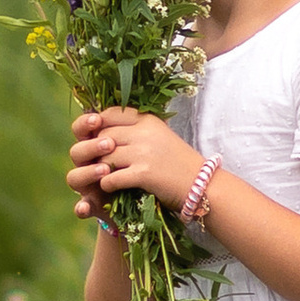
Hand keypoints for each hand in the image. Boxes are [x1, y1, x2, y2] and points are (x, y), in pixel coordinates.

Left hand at [67, 105, 202, 217]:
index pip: (111, 113)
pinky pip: (111, 177)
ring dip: (100, 168)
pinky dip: (107, 184)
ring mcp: (144, 152)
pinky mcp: (144, 173)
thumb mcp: (160, 136)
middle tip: (97, 160)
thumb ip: (136, 130)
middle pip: (104, 135)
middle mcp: (145, 132)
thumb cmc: (179, 162)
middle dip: (97, 149)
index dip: (98, 125)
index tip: (97, 137)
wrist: (202, 184)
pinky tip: (111, 187)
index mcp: (148, 120)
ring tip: (104, 175)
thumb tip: (103, 129)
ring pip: (105, 157)